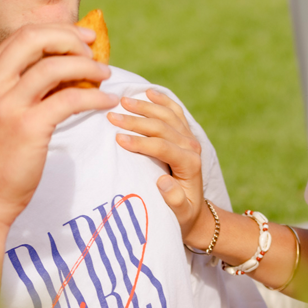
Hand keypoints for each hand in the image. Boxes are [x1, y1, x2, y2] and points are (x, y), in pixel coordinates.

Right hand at [0, 23, 118, 230]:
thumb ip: (21, 86)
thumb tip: (64, 64)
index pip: (23, 35)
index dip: (58, 31)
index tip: (83, 39)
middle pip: (35, 38)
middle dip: (71, 39)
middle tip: (94, 52)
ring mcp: (7, 106)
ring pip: (55, 66)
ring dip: (87, 67)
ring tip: (105, 77)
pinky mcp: (27, 128)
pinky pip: (70, 100)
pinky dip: (94, 97)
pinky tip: (106, 102)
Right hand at [108, 89, 205, 240]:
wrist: (196, 212)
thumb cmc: (182, 215)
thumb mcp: (179, 214)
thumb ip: (173, 199)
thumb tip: (163, 181)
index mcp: (190, 164)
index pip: (162, 147)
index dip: (140, 141)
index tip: (117, 138)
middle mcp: (191, 147)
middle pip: (162, 127)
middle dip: (135, 121)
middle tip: (111, 116)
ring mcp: (189, 138)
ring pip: (167, 115)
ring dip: (144, 107)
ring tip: (123, 101)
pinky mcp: (186, 135)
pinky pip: (175, 112)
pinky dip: (162, 101)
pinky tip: (148, 92)